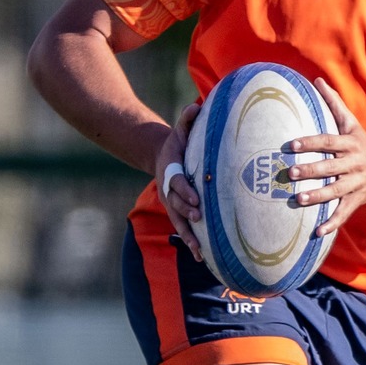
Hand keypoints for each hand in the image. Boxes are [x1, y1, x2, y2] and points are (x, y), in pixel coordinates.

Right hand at [153, 98, 202, 244]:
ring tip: (198, 251)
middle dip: (186, 213)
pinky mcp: (179, 213)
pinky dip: (191, 243)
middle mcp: (169, 192)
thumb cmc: (178, 143)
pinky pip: (184, 230)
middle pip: (176, 205)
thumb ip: (187, 119)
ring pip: (179, 222)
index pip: (176, 183)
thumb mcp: (180, 130)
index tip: (196, 199)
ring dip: (188, 236)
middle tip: (199, 219)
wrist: (163, 158)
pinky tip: (202, 258)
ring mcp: (173, 204)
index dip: (185, 191)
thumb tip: (196, 106)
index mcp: (170, 172)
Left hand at [289, 79, 365, 238]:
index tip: (290, 145)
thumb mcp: (350, 123)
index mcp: (349, 144)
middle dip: (310, 170)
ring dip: (317, 196)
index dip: (310, 142)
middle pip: (330, 167)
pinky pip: (344, 213)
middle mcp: (353, 164)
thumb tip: (317, 80)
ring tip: (298, 199)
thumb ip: (333, 103)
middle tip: (290, 172)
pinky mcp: (356, 200)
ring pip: (335, 191)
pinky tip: (317, 232)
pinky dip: (331, 224)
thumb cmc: (361, 143)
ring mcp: (355, 183)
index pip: (327, 142)